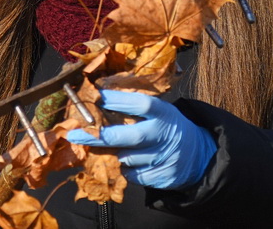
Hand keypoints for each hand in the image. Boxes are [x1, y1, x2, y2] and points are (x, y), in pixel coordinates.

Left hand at [66, 89, 216, 189]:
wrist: (197, 155)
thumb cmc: (166, 126)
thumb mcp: (159, 110)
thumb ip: (134, 105)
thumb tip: (98, 95)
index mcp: (163, 113)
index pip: (139, 104)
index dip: (116, 100)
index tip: (94, 97)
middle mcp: (163, 135)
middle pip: (129, 136)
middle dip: (100, 135)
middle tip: (75, 135)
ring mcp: (162, 158)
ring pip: (126, 158)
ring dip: (112, 154)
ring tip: (109, 147)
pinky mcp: (160, 178)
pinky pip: (131, 175)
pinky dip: (124, 169)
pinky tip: (128, 162)